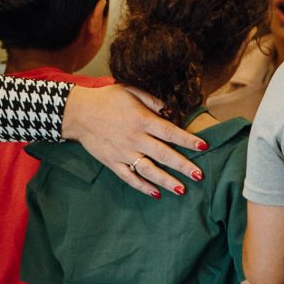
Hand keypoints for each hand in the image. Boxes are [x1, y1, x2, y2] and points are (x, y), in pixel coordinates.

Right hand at [63, 85, 204, 196]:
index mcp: (142, 120)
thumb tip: (170, 111)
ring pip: (148, 170)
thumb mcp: (130, 90)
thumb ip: (152, 101)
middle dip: (183, 165)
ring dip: (166, 181)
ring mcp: (123, 153)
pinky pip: (129, 178)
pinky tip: (157, 193)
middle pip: (163, 154)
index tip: (204, 146)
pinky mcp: (112, 163)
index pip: (170, 132)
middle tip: (200, 175)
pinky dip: (143, 187)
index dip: (188, 140)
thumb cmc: (106, 99)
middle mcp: (135, 138)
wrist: (78, 112)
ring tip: (182, 190)